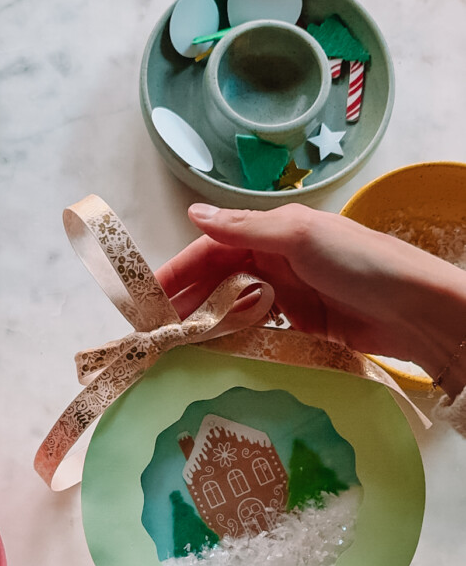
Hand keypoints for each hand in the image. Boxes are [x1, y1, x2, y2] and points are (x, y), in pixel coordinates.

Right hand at [156, 204, 465, 398]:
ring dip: (207, 323)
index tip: (149, 300)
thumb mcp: (300, 236)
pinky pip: (258, 330)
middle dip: (186, 302)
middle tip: (157, 332)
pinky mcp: (303, 325)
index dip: (178, 272)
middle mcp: (277, 259)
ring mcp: (290, 294)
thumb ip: (245, 229)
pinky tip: (218, 353)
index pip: (211, 250)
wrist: (417, 309)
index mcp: (273, 232)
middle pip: (218, 280)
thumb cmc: (362, 263)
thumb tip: (193, 213)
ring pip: (235, 306)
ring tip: (178, 347)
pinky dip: (236, 338)